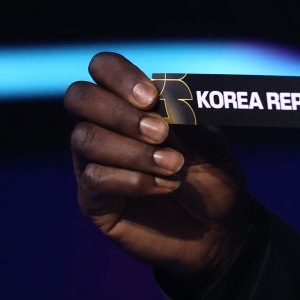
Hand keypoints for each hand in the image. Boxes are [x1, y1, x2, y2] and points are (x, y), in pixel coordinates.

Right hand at [66, 52, 249, 287]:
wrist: (220, 231)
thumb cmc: (214, 179)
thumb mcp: (212, 144)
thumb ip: (187, 120)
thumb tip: (165, 101)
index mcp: (134, 104)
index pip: (104, 69)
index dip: (119, 75)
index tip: (152, 98)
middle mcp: (106, 129)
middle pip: (79, 97)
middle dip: (118, 111)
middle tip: (160, 132)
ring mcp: (95, 164)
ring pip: (85, 139)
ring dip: (133, 150)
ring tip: (174, 165)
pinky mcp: (94, 200)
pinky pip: (94, 178)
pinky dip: (134, 179)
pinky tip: (165, 186)